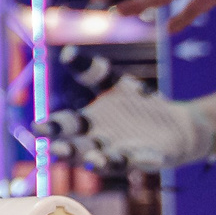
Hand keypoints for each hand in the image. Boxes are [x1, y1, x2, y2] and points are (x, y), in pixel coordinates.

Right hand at [39, 79, 215, 172]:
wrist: (178, 122)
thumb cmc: (140, 105)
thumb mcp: (115, 84)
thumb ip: (92, 72)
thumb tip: (67, 53)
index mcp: (89, 123)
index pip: (66, 125)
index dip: (52, 127)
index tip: (37, 127)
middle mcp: (100, 142)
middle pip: (79, 148)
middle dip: (68, 150)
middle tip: (57, 148)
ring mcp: (122, 153)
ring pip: (106, 161)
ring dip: (99, 162)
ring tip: (94, 160)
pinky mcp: (147, 159)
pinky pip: (140, 162)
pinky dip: (139, 160)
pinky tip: (138, 157)